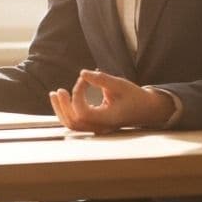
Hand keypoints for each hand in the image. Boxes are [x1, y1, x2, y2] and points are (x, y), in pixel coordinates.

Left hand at [48, 69, 175, 133]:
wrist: (146, 109)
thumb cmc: (135, 96)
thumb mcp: (120, 84)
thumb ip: (101, 79)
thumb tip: (82, 73)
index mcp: (108, 119)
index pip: (83, 112)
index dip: (78, 94)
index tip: (84, 79)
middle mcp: (101, 127)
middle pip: (74, 122)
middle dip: (63, 106)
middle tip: (59, 90)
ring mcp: (97, 128)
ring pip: (73, 125)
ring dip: (61, 110)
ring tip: (54, 94)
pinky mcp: (95, 125)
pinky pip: (76, 123)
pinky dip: (67, 112)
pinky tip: (62, 100)